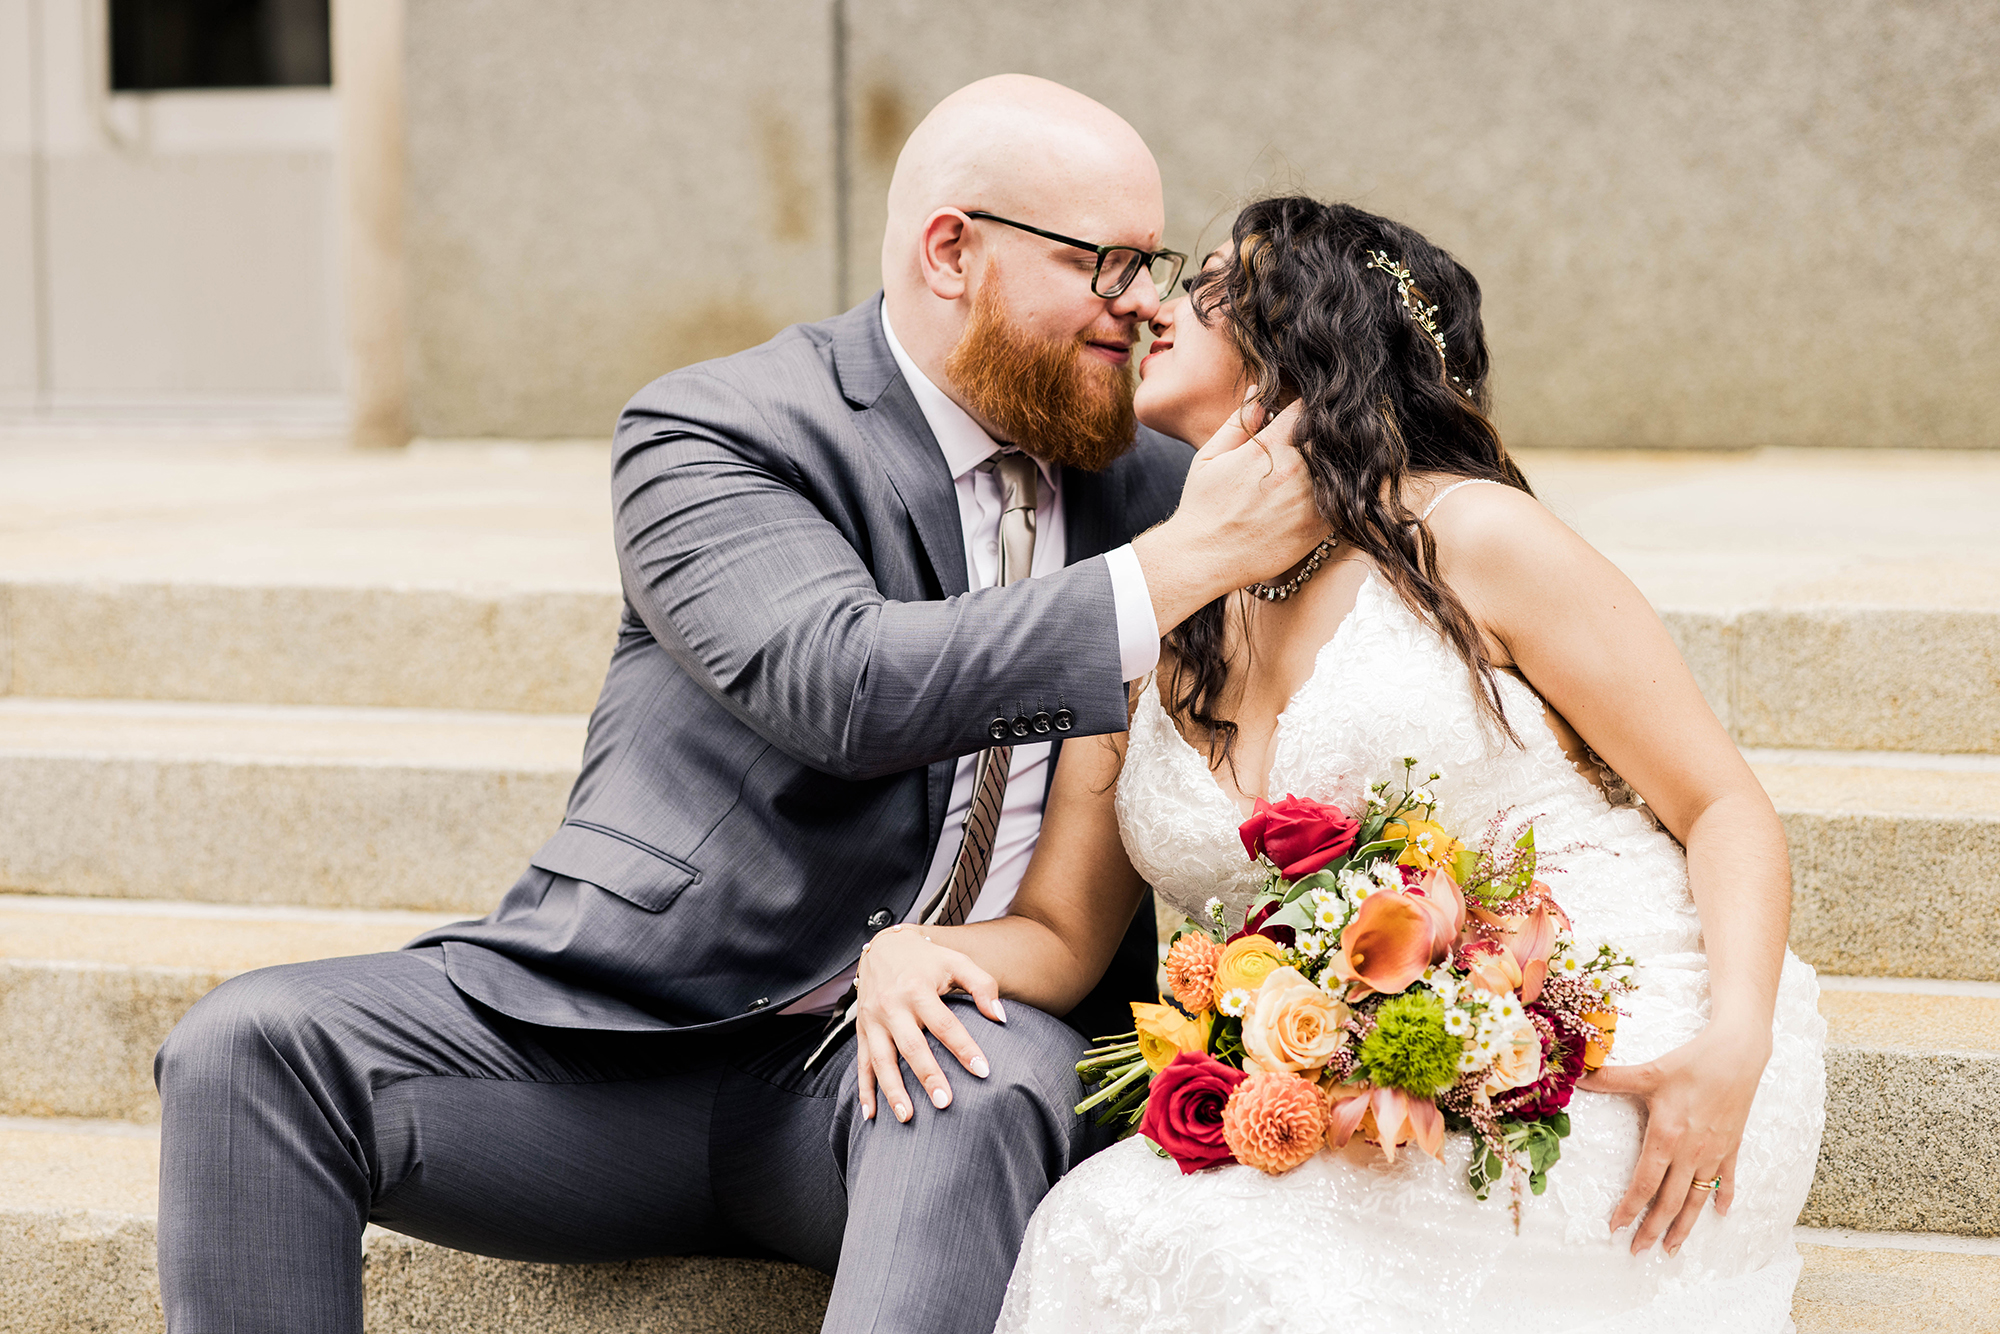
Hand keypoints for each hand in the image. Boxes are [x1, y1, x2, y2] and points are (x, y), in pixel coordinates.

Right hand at [853, 924, 1007, 1122]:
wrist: (883, 946)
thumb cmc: (927, 959)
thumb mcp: (956, 961)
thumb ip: (982, 985)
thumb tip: (1001, 1017)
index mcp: (918, 989)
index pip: (944, 1023)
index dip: (964, 1047)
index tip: (983, 1070)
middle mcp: (892, 1006)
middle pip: (911, 1046)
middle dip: (927, 1075)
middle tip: (945, 1102)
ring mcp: (873, 1021)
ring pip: (882, 1060)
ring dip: (893, 1091)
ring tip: (907, 1117)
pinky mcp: (862, 1031)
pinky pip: (861, 1063)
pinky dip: (864, 1090)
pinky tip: (870, 1114)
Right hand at [1132, 388, 1323, 634]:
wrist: (1205, 557)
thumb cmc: (1203, 507)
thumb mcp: (1210, 457)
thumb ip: (1238, 422)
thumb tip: (1260, 392)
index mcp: (1270, 448)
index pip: (1304, 410)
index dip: (1305, 408)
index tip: (1303, 414)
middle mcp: (1296, 471)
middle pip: (1329, 436)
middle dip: (1324, 433)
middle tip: (1318, 438)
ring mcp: (1311, 500)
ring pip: (1341, 467)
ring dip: (1335, 462)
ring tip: (1322, 465)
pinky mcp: (1319, 528)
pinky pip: (1343, 501)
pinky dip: (1339, 492)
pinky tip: (1326, 492)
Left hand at [1577, 1021, 1771, 1254]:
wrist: (1737, 1055)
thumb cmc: (1690, 1062)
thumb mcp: (1648, 1071)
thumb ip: (1611, 1078)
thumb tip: (1577, 1075)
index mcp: (1666, 1137)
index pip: (1644, 1183)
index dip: (1630, 1208)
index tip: (1616, 1228)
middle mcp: (1691, 1152)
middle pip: (1670, 1201)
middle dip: (1653, 1229)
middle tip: (1638, 1252)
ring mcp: (1713, 1152)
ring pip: (1697, 1198)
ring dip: (1684, 1226)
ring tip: (1672, 1248)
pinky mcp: (1732, 1146)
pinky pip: (1726, 1180)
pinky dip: (1721, 1198)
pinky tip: (1719, 1214)